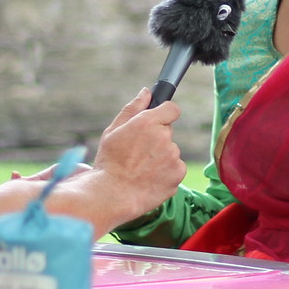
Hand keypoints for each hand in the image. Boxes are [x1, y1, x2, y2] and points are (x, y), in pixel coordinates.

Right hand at [70, 89, 184, 221]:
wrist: (112, 195)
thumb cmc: (109, 163)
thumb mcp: (113, 131)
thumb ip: (133, 108)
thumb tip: (146, 92)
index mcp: (148, 122)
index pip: (172, 109)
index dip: (164, 114)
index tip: (157, 121)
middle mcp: (164, 137)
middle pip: (167, 133)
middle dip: (156, 139)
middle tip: (137, 153)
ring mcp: (173, 157)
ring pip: (170, 152)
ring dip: (161, 158)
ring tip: (140, 169)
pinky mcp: (178, 175)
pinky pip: (174, 169)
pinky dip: (165, 174)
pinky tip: (148, 179)